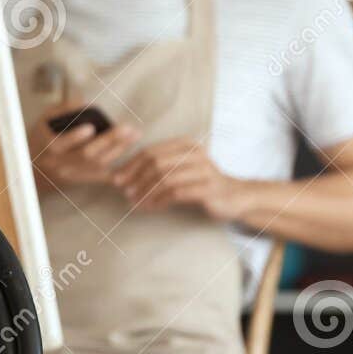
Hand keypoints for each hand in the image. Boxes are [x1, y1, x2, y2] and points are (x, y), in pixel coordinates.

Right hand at [27, 101, 140, 191]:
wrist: (33, 171)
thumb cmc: (41, 139)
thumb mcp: (44, 121)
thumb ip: (62, 110)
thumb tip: (83, 102)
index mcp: (49, 146)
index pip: (62, 144)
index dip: (75, 137)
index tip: (90, 128)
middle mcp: (60, 163)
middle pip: (86, 154)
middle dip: (109, 141)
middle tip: (127, 128)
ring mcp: (71, 174)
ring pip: (97, 166)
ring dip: (118, 150)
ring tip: (133, 136)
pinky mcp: (80, 181)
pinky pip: (101, 178)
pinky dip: (117, 171)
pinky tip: (132, 162)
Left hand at [110, 137, 248, 220]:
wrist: (234, 197)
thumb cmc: (201, 184)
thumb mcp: (180, 171)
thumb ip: (158, 169)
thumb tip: (125, 177)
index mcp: (185, 145)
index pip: (151, 151)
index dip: (131, 165)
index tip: (117, 179)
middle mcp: (195, 154)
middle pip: (156, 163)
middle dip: (136, 178)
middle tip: (124, 192)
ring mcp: (203, 170)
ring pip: (165, 178)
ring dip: (146, 192)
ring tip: (135, 202)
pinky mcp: (208, 188)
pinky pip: (177, 193)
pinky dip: (160, 201)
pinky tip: (151, 207)